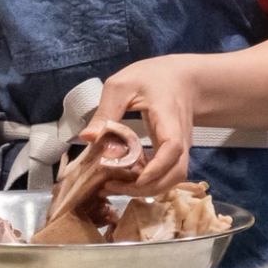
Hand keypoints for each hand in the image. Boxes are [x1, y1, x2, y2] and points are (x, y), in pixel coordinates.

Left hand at [90, 56, 196, 196]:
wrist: (181, 79)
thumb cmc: (151, 78)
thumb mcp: (122, 86)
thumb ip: (105, 112)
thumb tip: (86, 137)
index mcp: (168, 118)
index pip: (172, 148)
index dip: (156, 168)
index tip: (135, 179)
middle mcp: (180, 138)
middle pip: (175, 173)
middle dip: (147, 188)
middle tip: (113, 187)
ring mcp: (180, 148)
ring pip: (173, 179)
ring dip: (147, 189)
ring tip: (116, 187)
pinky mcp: (173, 154)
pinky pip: (166, 175)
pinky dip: (148, 182)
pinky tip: (126, 178)